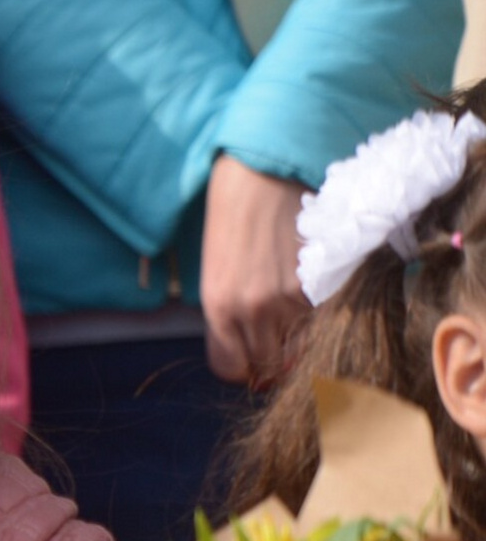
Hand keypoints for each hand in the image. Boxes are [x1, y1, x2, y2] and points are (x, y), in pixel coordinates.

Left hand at [201, 154, 314, 385]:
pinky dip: (321, 313)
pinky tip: (313, 289)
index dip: (243, 366)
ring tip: (295, 307)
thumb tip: (249, 350)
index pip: (231, 368)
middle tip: (279, 337)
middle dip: (273, 356)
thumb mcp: (216, 270)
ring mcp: (291, 297)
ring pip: (301, 345)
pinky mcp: (324, 281)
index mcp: (217, 307)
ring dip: (300, 336)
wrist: (265, 171)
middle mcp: (253, 309)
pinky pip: (324, 318)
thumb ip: (228, 314)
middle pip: (268, 364)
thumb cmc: (233, 215)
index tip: (251, 357)